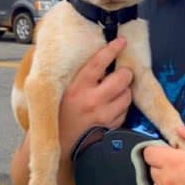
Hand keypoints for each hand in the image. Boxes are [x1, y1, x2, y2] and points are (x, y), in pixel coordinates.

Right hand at [60, 37, 132, 154]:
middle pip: (122, 78)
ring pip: (127, 95)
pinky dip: (122, 107)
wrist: (57, 142)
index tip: (121, 42)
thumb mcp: (62, 90)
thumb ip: (78, 75)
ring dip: (125, 91)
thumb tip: (98, 61)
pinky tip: (112, 107)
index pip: (99, 62)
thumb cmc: (58, 113)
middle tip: (122, 73)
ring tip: (116, 92)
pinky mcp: (110, 126)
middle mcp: (92, 99)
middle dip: (125, 73)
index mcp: (77, 86)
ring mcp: (103, 114)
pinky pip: (125, 112)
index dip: (112, 49)